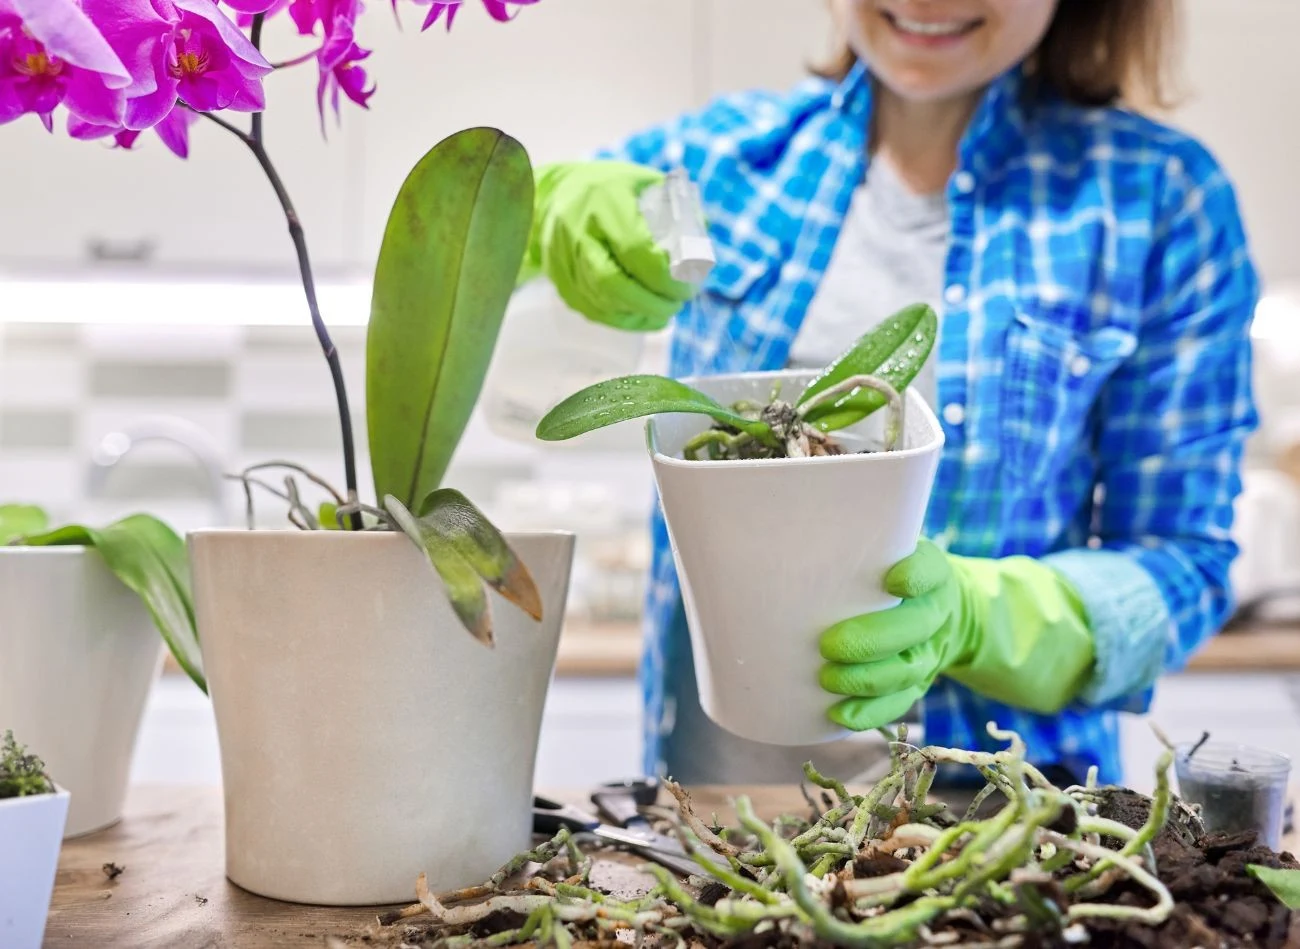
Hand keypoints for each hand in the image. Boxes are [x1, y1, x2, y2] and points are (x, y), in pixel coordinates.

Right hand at [522, 160, 698, 330]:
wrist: (557, 198)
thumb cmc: (613, 191)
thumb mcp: (647, 185)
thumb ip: (679, 211)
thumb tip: (702, 248)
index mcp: (603, 202)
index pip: (635, 248)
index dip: (665, 274)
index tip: (689, 283)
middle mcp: (577, 232)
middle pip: (613, 282)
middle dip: (653, 300)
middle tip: (679, 302)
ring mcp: (564, 262)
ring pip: (604, 301)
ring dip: (642, 312)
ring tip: (668, 309)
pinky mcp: (562, 284)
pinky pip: (596, 311)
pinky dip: (626, 319)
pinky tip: (648, 316)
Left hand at [818, 540, 1096, 731]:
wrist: (936, 607)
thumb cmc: (885, 571)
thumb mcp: (881, 549)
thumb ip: (848, 544)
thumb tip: (780, 539)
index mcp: (930, 570)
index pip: (930, 568)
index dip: (915, 576)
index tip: (893, 579)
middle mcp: (934, 611)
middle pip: (914, 627)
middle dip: (872, 640)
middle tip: (828, 645)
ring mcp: (928, 652)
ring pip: (907, 671)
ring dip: (867, 680)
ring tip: (827, 679)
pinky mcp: (915, 684)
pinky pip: (898, 704)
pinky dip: (870, 714)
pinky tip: (838, 714)